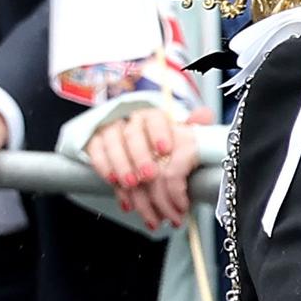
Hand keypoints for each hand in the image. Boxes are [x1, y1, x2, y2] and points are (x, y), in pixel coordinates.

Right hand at [85, 109, 198, 231]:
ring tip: (132, 184)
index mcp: (152, 117)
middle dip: (140, 156)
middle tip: (150, 176)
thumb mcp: (178, 137)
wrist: (133, 151)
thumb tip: (205, 115)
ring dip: (122, 164)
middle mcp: (130, 120)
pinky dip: (104, 167)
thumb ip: (192, 127)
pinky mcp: (95, 142)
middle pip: (133, 134)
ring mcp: (110, 130)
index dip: (160, 133)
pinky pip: (95, 151)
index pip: (155, 118)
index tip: (166, 150)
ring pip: (112, 142)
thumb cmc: (159, 146)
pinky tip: (114, 183)